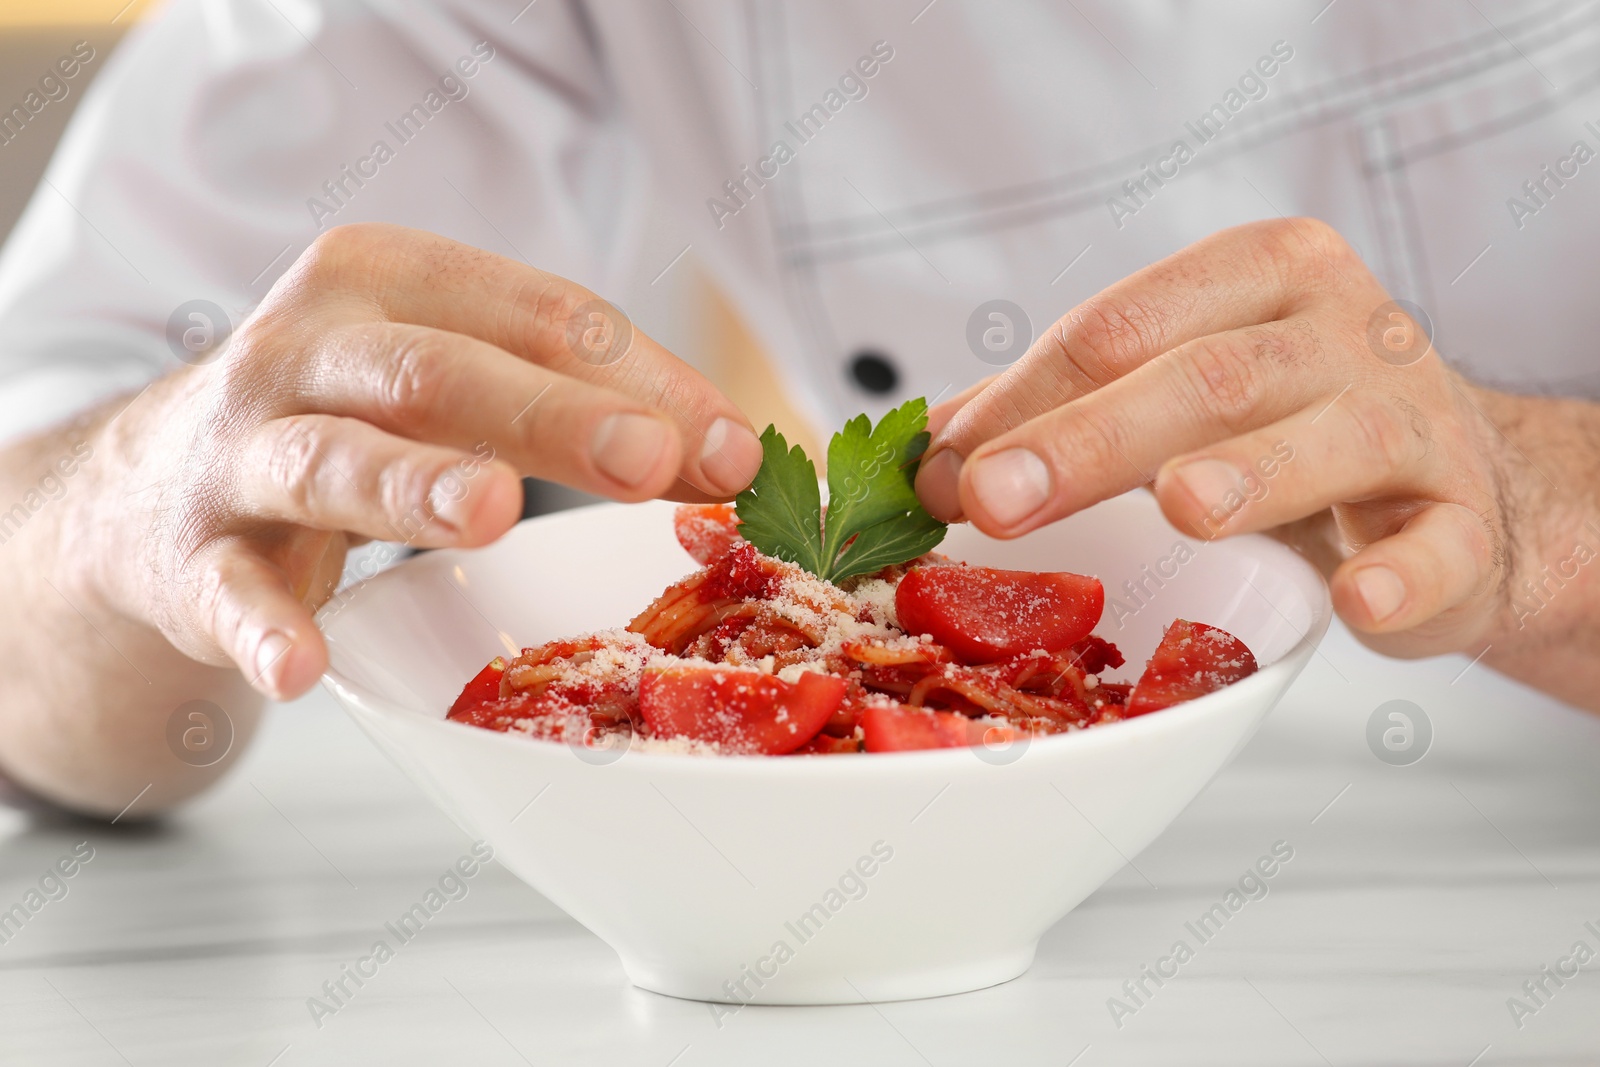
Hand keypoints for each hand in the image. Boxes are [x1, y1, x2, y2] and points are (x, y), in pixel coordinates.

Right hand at [74, 223, 762, 699]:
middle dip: (551, 416)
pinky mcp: (189, 555)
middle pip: (441, 372)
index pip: (541, 316)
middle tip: (647, 462)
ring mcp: (242, 450)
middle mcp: (309, 347)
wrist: (147, 489)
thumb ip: (586, 411)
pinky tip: (302, 669)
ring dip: (413, 484)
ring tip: (489, 513)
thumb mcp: (463, 389)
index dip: (644, 380)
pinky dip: (264, 628)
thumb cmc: (350, 422)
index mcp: (393, 281)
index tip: (735, 452)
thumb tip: (733, 457)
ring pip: (331, 460)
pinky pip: (228, 592)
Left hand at [916, 217, 1525, 659]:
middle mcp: (1341, 329)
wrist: (1451, 481)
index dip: (1023, 400)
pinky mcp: (1465, 516)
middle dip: (1092, 439)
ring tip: (1183, 508)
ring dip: (1251, 477)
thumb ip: (1058, 406)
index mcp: (1256, 274)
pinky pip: (1441, 545)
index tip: (941, 472)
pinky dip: (1404, 574)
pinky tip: (1361, 599)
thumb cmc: (1280, 424)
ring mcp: (1413, 419)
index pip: (1119, 328)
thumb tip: (930, 449)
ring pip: (1329, 440)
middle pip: (1205, 377)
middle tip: (999, 497)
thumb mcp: (1171, 388)